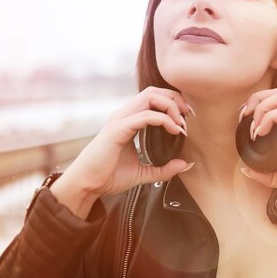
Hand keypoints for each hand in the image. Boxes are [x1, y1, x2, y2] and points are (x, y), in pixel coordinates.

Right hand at [51, 87, 193, 216]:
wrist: (87, 185)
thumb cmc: (109, 177)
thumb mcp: (144, 173)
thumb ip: (165, 169)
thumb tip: (186, 164)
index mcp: (129, 120)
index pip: (154, 98)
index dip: (174, 104)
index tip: (187, 120)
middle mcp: (124, 115)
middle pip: (154, 91)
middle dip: (176, 99)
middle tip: (188, 117)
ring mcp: (120, 120)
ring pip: (150, 96)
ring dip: (171, 106)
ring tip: (181, 124)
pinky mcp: (118, 129)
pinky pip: (145, 115)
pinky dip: (163, 119)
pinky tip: (174, 130)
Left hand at [238, 88, 276, 195]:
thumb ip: (266, 173)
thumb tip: (245, 170)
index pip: (276, 101)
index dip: (256, 105)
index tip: (243, 120)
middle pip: (276, 92)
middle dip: (255, 100)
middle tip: (243, 117)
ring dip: (261, 107)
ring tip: (253, 127)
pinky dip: (270, 117)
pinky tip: (262, 131)